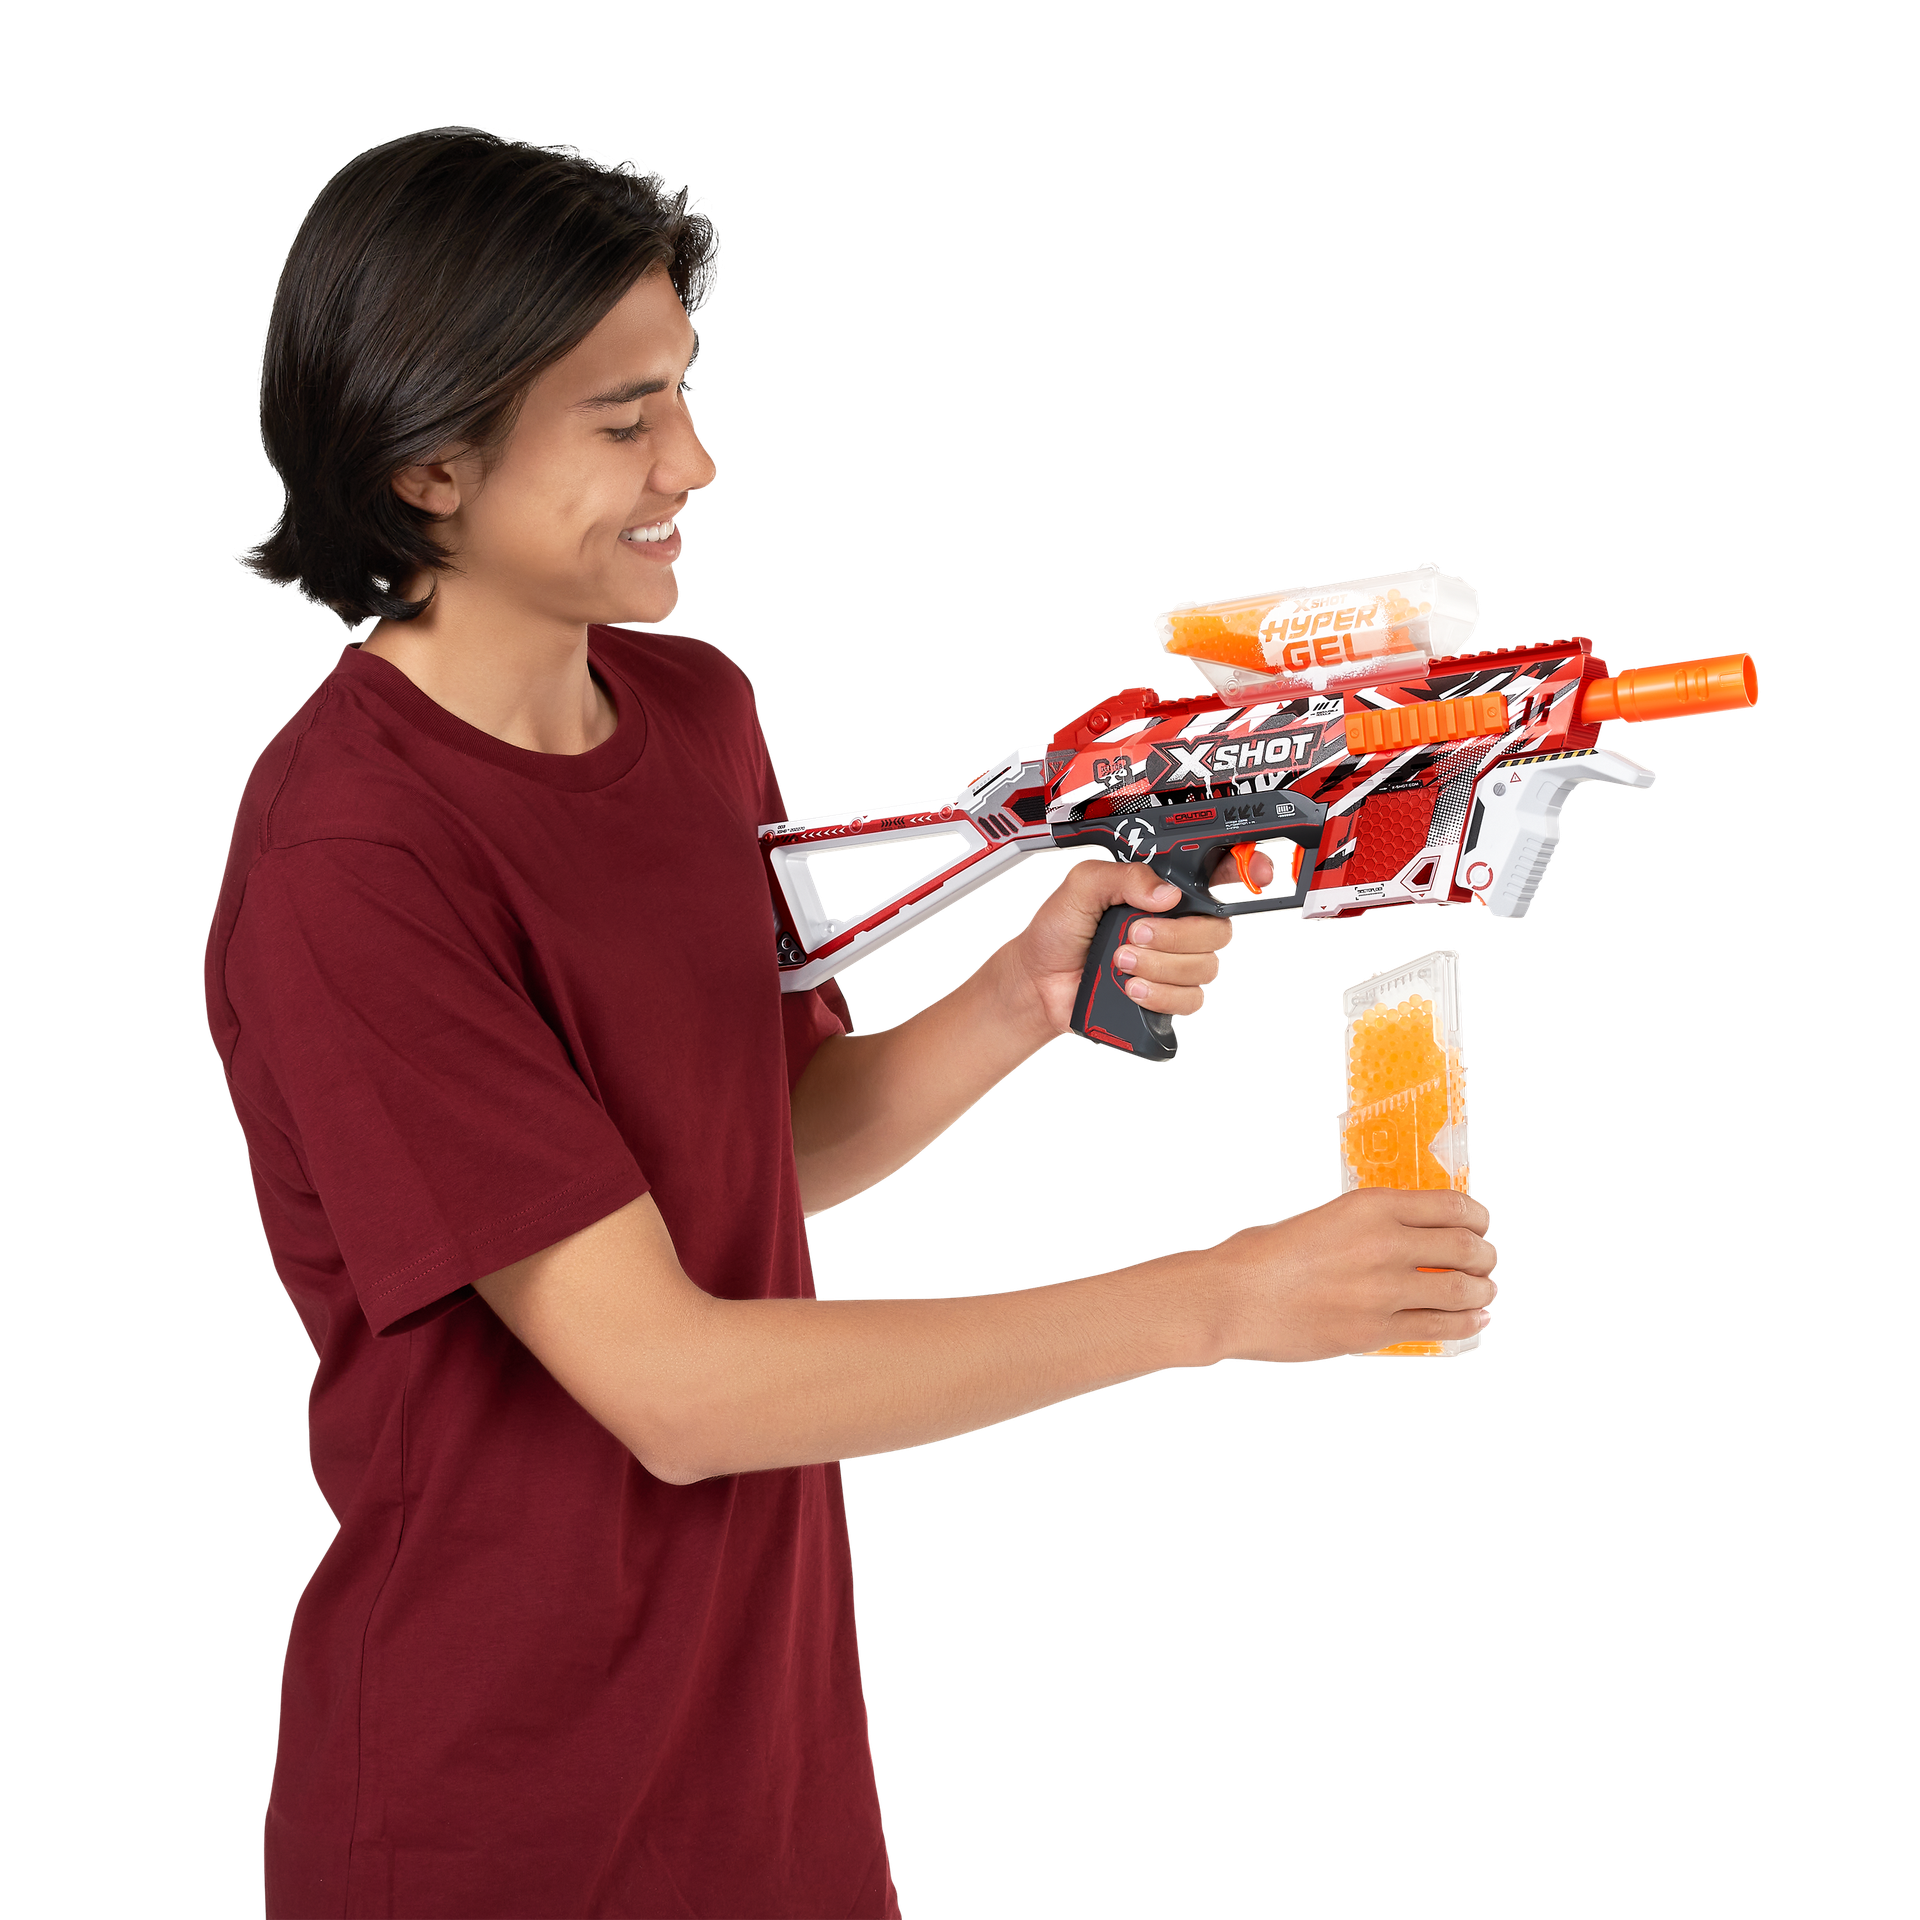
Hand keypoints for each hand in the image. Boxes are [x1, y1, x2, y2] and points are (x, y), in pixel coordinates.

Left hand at [998, 849, 1275, 1039]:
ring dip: (1161, 966)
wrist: (1037, 981)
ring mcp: (1174, 964)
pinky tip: (1131, 989)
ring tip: (1120, 962)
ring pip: (1206, 967)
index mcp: (1162, 890)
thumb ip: (1122, 876)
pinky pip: (1191, 1001)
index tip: (1257, 872)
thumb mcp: (1081, 887)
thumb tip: (1166, 892)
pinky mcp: (1167, 998)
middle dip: (1176, 935)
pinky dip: (1161, 996)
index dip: (1246, 869)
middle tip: (1133, 933)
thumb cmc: (1057, 931)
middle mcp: (1176, 925)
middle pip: (1218, 929)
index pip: (1217, 874)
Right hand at [1199, 1188, 1498, 1364]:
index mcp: (1369, 1207)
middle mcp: (1385, 1243)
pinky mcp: (1376, 1330)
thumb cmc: (1259, 1257)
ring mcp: (1383, 1290)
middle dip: (1484, 1255)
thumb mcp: (1318, 1219)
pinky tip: (1474, 1321)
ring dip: (1482, 1291)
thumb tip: (1402, 1239)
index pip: (1450, 1205)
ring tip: (1485, 1293)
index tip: (1481, 1224)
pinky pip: (1438, 1327)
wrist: (1229, 1299)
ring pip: (1461, 1290)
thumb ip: (1363, 1226)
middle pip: (1465, 1247)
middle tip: (1486, 1261)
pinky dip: (1465, 1324)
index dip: (1476, 1216)